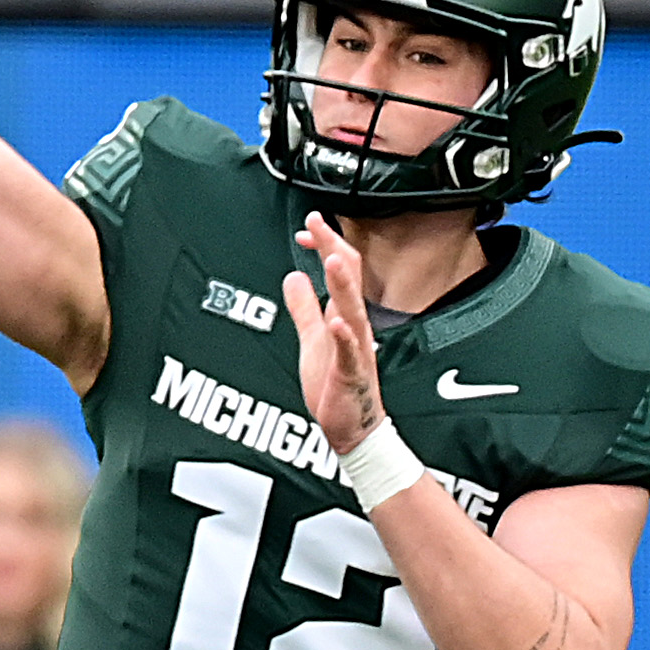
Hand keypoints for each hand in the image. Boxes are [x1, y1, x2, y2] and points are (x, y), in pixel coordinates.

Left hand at [285, 212, 387, 452]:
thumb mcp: (312, 338)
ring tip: (332, 259)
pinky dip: (343, 336)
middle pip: (350, 280)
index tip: (308, 225)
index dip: (325, 246)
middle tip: (318, 222)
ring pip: (353, 310)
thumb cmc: (334, 384)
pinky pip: (350, 352)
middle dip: (334, 249)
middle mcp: (354, 326)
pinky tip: (335, 322)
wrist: (351, 427)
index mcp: (344, 315)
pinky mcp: (352, 374)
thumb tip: (294, 278)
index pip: (340, 270)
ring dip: (343, 285)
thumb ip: (303, 308)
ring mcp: (355, 349)